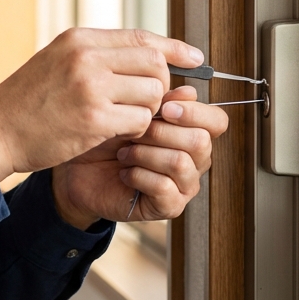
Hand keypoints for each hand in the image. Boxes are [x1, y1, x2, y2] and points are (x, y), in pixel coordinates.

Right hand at [0, 28, 204, 181]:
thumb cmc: (26, 102)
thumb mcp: (57, 63)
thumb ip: (96, 58)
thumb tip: (145, 59)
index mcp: (79, 39)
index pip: (140, 36)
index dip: (173, 47)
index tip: (195, 58)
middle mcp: (86, 56)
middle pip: (154, 63)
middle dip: (160, 85)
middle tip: (145, 103)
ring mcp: (90, 86)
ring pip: (152, 92)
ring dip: (146, 111)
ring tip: (123, 120)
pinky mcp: (93, 118)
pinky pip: (140, 120)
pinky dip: (135, 130)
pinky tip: (114, 134)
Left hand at [51, 85, 228, 226]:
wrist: (81, 169)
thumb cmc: (109, 137)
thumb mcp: (132, 110)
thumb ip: (161, 99)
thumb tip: (188, 92)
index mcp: (193, 133)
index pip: (217, 122)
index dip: (195, 112)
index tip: (164, 108)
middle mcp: (196, 160)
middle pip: (200, 141)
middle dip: (160, 132)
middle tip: (133, 131)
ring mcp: (185, 185)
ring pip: (180, 163)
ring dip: (145, 153)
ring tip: (124, 153)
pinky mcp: (169, 206)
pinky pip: (163, 187)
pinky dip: (138, 175)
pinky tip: (124, 172)